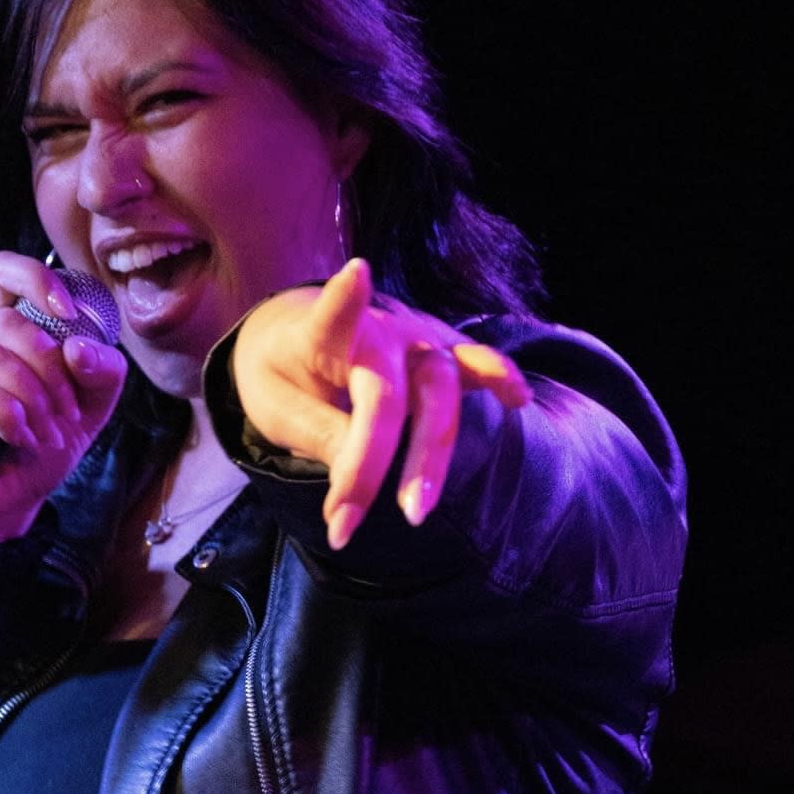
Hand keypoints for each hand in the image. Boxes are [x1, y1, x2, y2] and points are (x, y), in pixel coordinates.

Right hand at [0, 251, 126, 543]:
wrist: (11, 505)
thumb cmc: (42, 449)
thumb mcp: (91, 407)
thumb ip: (102, 371)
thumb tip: (78, 349)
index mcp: (2, 330)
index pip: (5, 273)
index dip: (37, 279)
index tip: (68, 312)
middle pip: (8, 320)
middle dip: (50, 371)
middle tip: (66, 415)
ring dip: (31, 400)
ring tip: (45, 436)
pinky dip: (4, 414)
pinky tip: (16, 438)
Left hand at [230, 258, 529, 547]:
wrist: (294, 339)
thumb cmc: (283, 373)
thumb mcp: (274, 407)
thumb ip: (317, 433)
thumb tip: (358, 469)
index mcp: (319, 333)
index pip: (332, 318)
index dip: (346, 299)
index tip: (358, 272)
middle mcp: (377, 330)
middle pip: (390, 391)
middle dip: (377, 458)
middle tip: (348, 520)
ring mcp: (414, 339)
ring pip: (439, 388)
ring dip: (430, 454)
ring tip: (415, 512)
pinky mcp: (439, 355)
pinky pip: (473, 365)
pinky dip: (498, 378)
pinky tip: (519, 399)